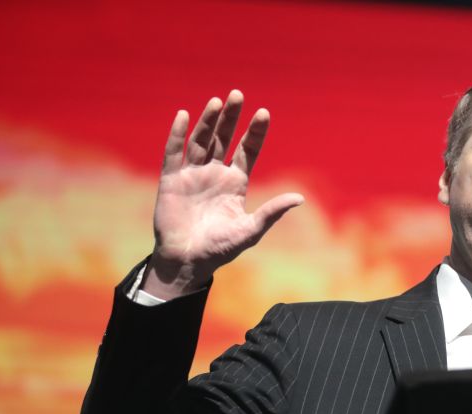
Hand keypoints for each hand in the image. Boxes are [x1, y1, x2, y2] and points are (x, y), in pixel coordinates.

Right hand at [144, 90, 303, 298]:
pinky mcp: (171, 180)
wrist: (188, 261)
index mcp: (235, 183)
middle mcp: (214, 173)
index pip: (248, 150)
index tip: (264, 113)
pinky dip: (177, 135)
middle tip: (238, 94)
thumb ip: (272, 213)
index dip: (255, 132)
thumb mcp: (250, 230)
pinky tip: (183, 116)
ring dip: (208, 121)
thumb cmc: (220, 249)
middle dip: (231, 117)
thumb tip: (300, 198)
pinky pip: (173, 153)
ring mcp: (192, 174)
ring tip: (217, 101)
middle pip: (224, 138)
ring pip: (201, 141)